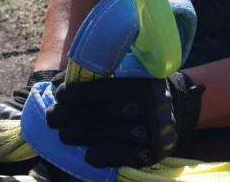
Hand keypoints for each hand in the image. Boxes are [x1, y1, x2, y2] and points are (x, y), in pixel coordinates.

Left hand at [45, 72, 202, 167]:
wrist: (177, 105)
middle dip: (65, 116)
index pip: (94, 90)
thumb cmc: (141, 86)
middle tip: (53, 116)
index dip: (70, 93)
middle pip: (92, 114)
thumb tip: (57, 83)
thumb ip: (98, 74)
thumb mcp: (128, 72)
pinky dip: (98, 156)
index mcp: (137, 82)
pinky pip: (116, 157)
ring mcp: (147, 131)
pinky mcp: (150, 152)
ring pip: (98, 136)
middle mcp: (144, 106)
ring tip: (64, 134)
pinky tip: (88, 153)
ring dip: (74, 135)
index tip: (59, 94)